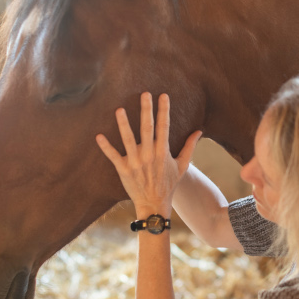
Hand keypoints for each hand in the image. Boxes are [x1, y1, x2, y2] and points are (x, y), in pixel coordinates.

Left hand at [96, 92, 200, 218]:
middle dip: (146, 110)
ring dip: (123, 124)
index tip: (163, 96)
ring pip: (128, 139)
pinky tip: (99, 136)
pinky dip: (106, 147)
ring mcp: (135, 162)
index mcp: (163, 152)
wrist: (154, 204)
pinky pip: (113, 156)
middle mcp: (149, 155)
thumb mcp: (182, 165)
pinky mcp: (123, 170)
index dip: (164, 110)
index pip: (164, 126)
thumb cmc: (169, 184)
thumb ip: (190, 147)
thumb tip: (199, 131)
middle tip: (144, 94)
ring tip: (119, 109)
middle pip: (147, 128)